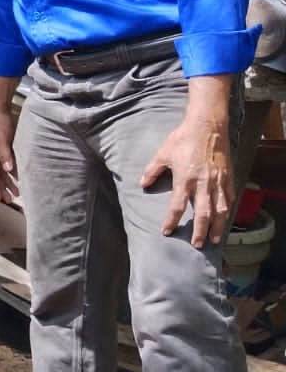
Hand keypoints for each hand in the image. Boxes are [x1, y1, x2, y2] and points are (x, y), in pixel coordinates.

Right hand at [0, 107, 19, 203]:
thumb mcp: (2, 140)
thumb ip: (5, 156)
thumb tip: (8, 171)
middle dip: (1, 188)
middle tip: (9, 200)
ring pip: (1, 171)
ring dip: (7, 181)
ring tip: (16, 193)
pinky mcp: (2, 148)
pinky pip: (6, 164)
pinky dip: (11, 172)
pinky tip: (17, 177)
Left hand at [145, 110, 232, 248]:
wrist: (207, 127)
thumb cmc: (183, 139)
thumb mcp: (162, 154)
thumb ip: (152, 170)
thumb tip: (142, 183)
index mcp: (185, 179)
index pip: (177, 206)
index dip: (171, 220)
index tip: (166, 231)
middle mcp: (203, 183)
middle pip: (203, 214)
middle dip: (201, 231)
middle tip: (198, 245)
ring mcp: (218, 181)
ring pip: (220, 210)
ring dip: (218, 226)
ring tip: (215, 239)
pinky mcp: (228, 177)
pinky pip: (229, 198)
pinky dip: (228, 211)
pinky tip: (225, 219)